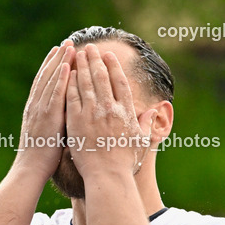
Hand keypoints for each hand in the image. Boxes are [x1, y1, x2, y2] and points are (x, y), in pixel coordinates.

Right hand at [13, 41, 74, 178]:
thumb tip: (69, 114)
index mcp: (35, 109)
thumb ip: (57, 121)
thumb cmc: (42, 157)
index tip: (58, 51)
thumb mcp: (49, 134)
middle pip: (47, 76)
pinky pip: (55, 94)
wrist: (31, 170)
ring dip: (60, 61)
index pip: (44, 82)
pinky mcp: (47, 116)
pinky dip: (60, 78)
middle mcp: (36, 105)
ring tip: (68, 46)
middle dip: (56, 58)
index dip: (51, 66)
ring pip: (51, 80)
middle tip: (66, 42)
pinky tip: (68, 65)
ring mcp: (40, 110)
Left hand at [66, 44, 156, 177]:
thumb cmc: (125, 162)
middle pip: (102, 77)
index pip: (120, 83)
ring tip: (78, 54)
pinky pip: (72, 96)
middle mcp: (110, 109)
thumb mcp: (140, 141)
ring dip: (82, 65)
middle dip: (95, 59)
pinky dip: (70, 82)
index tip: (109, 56)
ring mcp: (92, 114)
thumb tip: (155, 110)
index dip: (113, 67)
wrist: (107, 176)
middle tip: (90, 47)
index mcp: (125, 112)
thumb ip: (146, 123)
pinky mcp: (76, 121)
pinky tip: (68, 73)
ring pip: (86, 83)